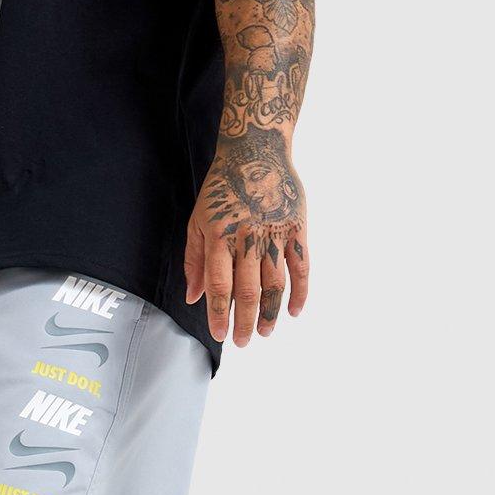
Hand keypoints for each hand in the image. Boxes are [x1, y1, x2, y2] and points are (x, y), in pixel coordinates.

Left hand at [184, 130, 308, 346]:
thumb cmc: (221, 190)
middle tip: (244, 342)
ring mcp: (275, 233)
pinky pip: (301, 267)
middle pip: (248, 291)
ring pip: (276, 284)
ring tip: (266, 332)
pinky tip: (294, 311)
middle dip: (246, 322)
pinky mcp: (297, 228)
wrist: (256, 153)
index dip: (220, 314)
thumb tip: (193, 297)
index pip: (220, 285)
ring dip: (271, 313)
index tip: (220, 335)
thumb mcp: (198, 221)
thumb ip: (194, 260)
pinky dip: (300, 292)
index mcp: (219, 236)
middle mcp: (248, 237)